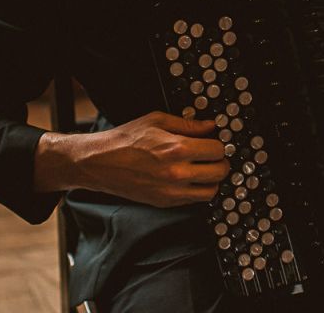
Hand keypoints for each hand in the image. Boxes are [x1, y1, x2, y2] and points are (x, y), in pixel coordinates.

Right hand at [35, 111, 228, 206]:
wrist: (101, 162)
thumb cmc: (126, 139)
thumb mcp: (157, 120)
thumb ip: (187, 124)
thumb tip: (210, 126)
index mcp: (176, 149)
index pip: (217, 150)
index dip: (219, 143)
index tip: (215, 140)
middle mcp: (176, 173)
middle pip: (219, 172)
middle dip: (221, 161)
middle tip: (215, 155)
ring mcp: (171, 192)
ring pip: (211, 191)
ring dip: (212, 179)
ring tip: (204, 168)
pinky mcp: (165, 203)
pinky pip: (194, 201)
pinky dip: (198, 190)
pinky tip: (190, 178)